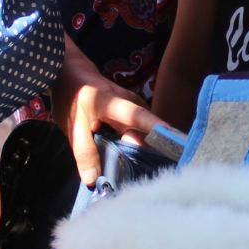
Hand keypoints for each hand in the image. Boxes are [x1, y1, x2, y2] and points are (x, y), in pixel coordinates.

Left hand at [54, 37, 159, 184]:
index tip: (180, 145)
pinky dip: (134, 145)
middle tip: (157, 179)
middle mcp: (131, 104)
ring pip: (141, 132)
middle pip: (146, 133)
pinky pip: (135, 131)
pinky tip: (130, 163)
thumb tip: (93, 180)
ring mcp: (131, 106)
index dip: (161, 132)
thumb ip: (84, 151)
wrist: (67, 69)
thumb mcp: (72, 126)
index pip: (144, 119)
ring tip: (147, 176)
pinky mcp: (128, 112)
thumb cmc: (71, 94)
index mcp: (118, 105)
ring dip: (142, 151)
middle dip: (150, 155)